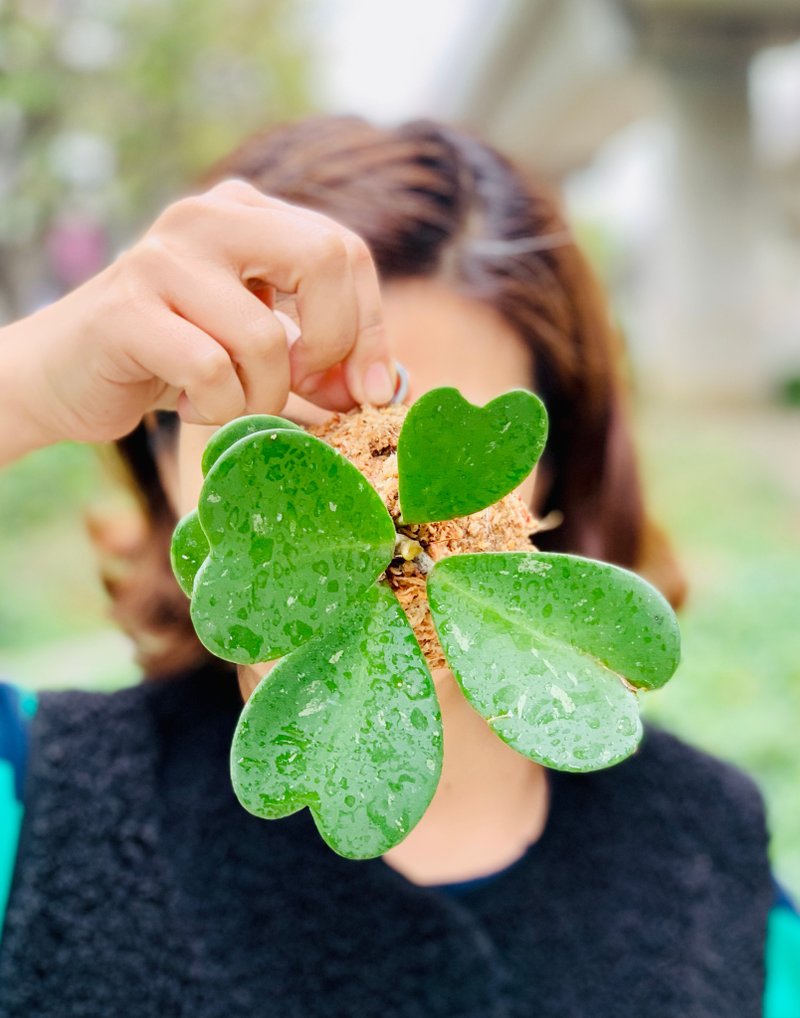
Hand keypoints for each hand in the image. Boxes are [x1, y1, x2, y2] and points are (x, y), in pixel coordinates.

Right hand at [0, 180, 394, 462]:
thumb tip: (386, 387)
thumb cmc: (176, 360)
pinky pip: (213, 372)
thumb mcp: (259, 346)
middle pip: (325, 257)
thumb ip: (320, 354)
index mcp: (248, 213)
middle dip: (333, 345)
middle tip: (304, 388)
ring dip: (262, 398)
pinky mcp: (128, 308)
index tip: (369, 391)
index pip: (345, 251)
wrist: (67, 375)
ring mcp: (164, 257)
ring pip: (267, 339)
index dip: (371, 329)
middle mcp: (209, 217)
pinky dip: (217, 409)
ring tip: (230, 403)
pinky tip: (192, 404)